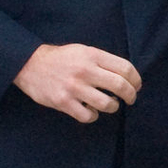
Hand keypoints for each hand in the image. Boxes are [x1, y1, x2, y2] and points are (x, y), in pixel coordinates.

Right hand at [13, 43, 141, 122]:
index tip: (137, 85)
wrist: (30, 64)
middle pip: (120, 86)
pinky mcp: (63, 102)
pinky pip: (88, 116)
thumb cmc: (61, 58)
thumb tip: (126, 76)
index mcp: (92, 55)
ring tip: (111, 104)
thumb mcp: (83, 50)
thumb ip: (103, 61)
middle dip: (131, 95)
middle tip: (131, 99)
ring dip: (113, 107)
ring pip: (107, 104)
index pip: (125, 67)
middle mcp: (85, 70)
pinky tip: (92, 111)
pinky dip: (94, 116)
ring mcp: (74, 87)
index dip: (136, 79)